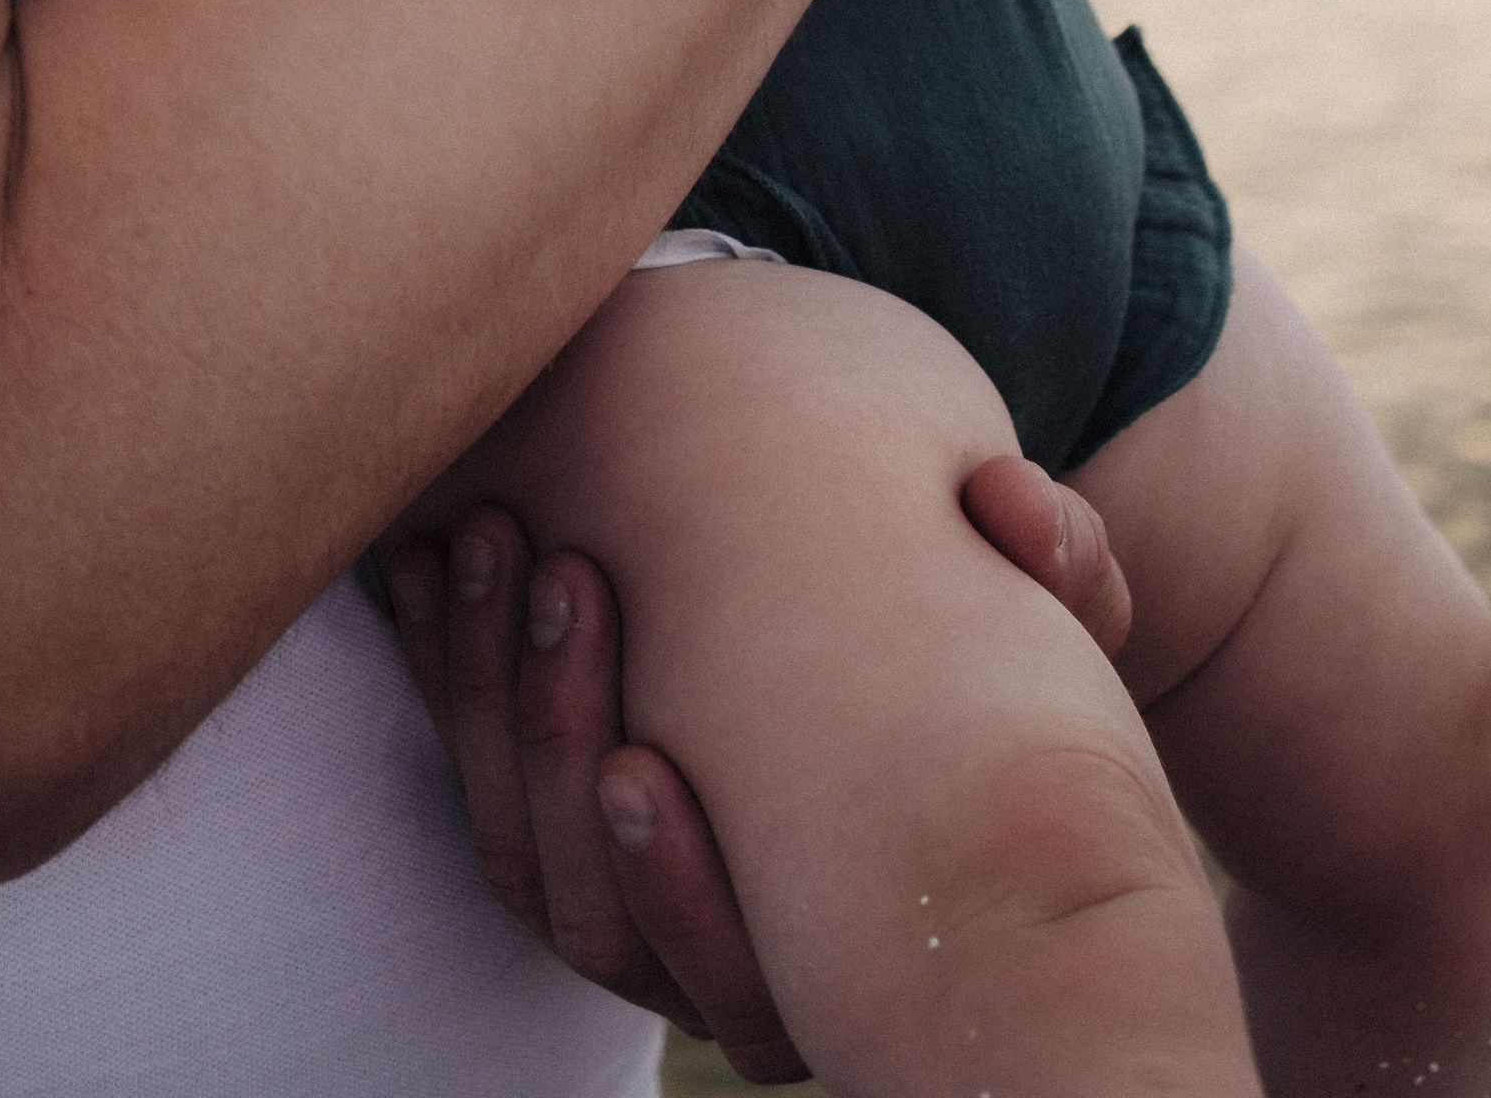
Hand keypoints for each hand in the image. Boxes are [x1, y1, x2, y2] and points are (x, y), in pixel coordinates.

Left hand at [382, 465, 1131, 1081]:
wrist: (907, 640)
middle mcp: (722, 968)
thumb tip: (1016, 501)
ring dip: (485, 695)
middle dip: (552, 746)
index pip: (733, 990)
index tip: (637, 765)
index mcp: (836, 964)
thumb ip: (1056, 573)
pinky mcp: (557, 819)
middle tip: (563, 575)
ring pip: (520, 856)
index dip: (672, 895)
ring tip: (497, 544)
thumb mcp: (1047, 623)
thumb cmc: (997, 659)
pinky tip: (434, 559)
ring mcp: (630, 902)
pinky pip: (472, 779)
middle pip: (591, 919)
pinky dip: (443, 668)